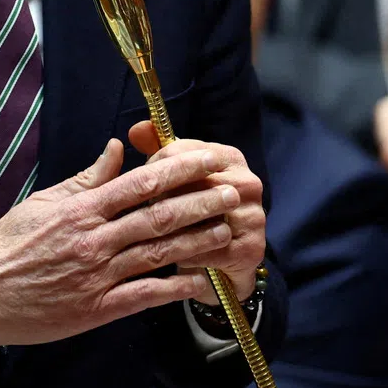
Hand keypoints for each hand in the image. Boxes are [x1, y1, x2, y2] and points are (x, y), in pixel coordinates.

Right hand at [0, 139, 242, 349]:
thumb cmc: (8, 244)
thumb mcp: (41, 203)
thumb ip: (84, 180)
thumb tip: (116, 150)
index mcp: (79, 209)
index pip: (139, 183)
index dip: (178, 170)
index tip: (205, 159)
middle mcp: (94, 240)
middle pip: (158, 216)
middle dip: (201, 202)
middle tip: (233, 191)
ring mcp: (98, 276)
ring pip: (159, 253)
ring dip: (199, 241)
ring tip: (230, 229)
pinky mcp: (98, 309)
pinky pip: (146, 296)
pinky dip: (177, 288)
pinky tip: (203, 282)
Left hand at [128, 121, 264, 301]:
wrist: (225, 257)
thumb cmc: (194, 207)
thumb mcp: (177, 176)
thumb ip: (157, 150)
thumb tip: (136, 130)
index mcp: (228, 157)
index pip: (178, 152)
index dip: (150, 168)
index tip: (136, 184)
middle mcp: (246, 183)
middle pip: (188, 183)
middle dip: (158, 198)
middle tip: (135, 212)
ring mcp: (253, 216)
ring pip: (197, 217)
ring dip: (168, 227)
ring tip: (147, 234)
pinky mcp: (251, 249)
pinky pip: (208, 249)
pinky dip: (184, 253)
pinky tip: (169, 256)